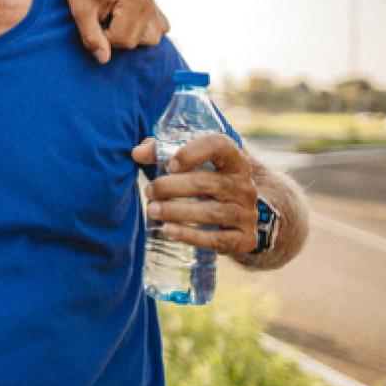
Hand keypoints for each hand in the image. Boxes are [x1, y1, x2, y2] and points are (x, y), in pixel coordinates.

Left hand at [61, 0, 169, 63]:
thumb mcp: (80, 13)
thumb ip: (91, 37)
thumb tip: (104, 60)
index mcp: (133, 0)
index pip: (122, 40)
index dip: (102, 37)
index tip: (93, 22)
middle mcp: (148, 3)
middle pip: (134, 42)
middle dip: (113, 38)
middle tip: (101, 21)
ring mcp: (154, 6)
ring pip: (151, 40)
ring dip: (130, 37)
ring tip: (114, 23)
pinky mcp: (155, 10)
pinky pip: (159, 31)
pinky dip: (144, 32)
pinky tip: (127, 23)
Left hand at [131, 136, 259, 254]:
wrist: (236, 216)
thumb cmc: (205, 182)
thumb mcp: (189, 164)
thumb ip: (162, 152)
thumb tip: (137, 153)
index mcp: (234, 161)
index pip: (220, 146)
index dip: (193, 153)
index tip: (170, 164)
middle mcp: (245, 186)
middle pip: (209, 183)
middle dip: (173, 187)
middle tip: (149, 191)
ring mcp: (248, 214)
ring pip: (213, 212)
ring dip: (178, 211)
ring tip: (152, 210)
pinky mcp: (245, 239)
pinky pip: (218, 239)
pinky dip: (191, 236)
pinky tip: (168, 231)